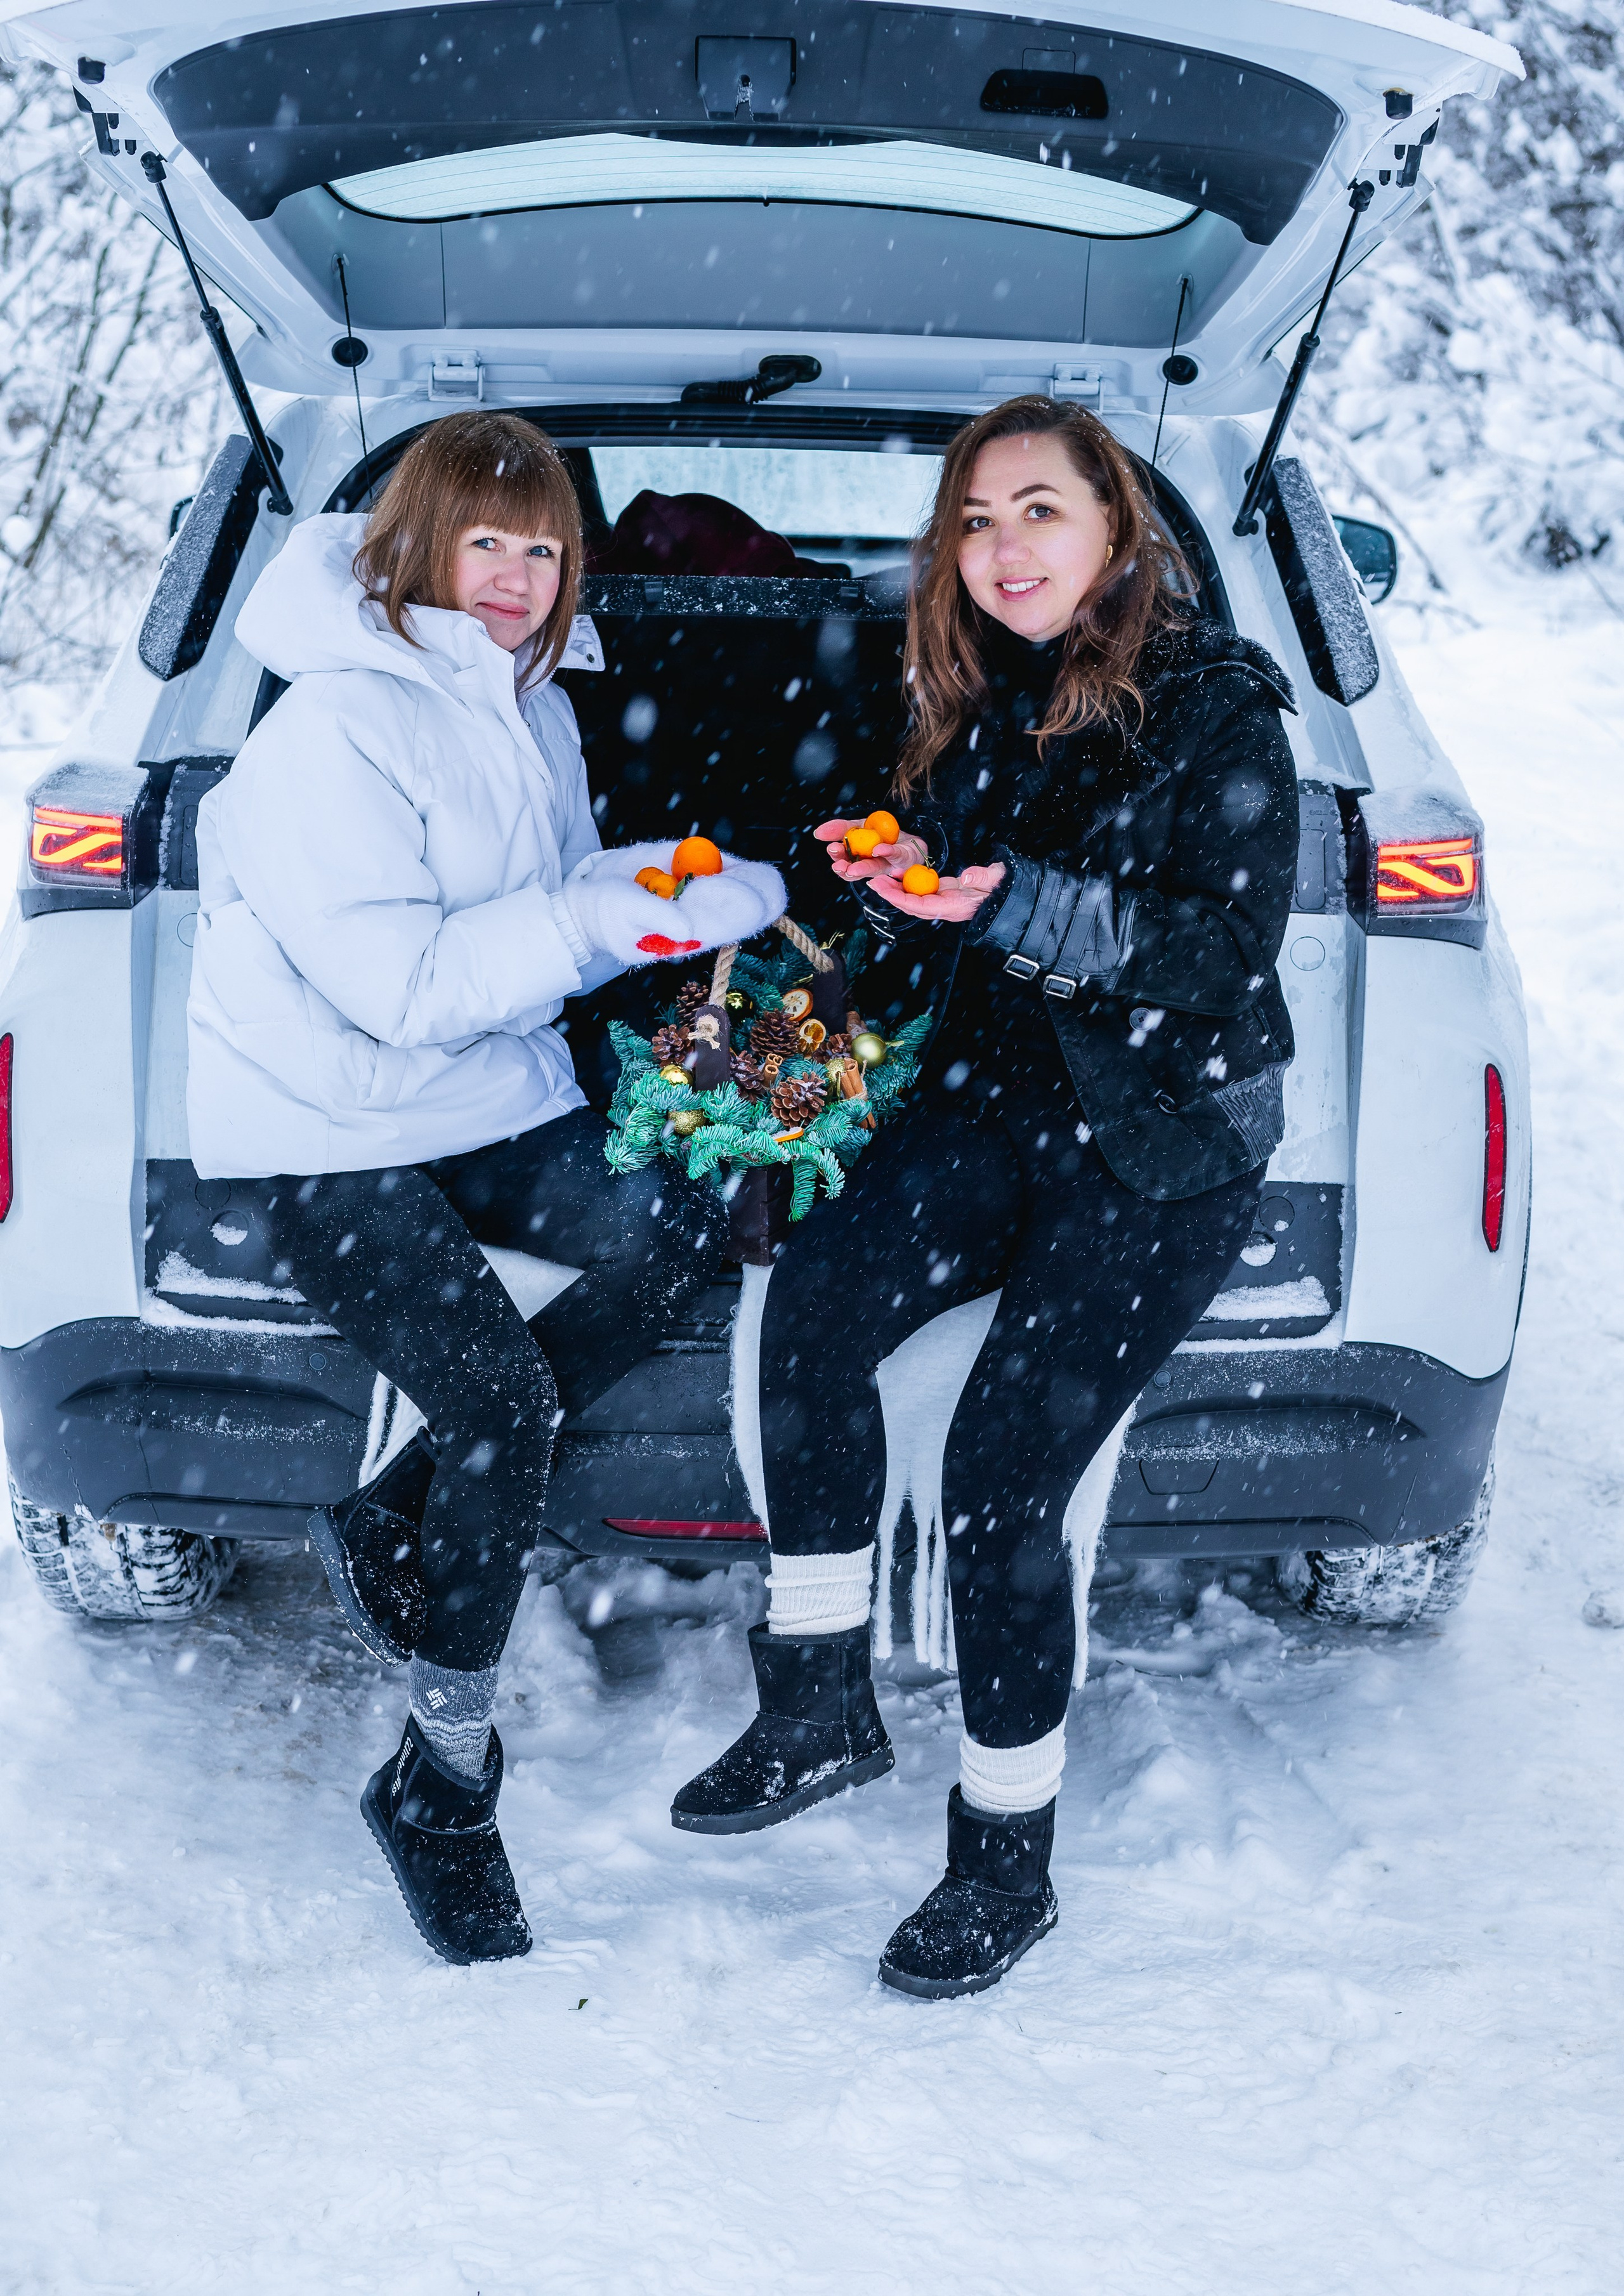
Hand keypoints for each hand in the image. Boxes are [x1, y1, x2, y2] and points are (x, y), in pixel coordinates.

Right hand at [814, 818, 930, 884]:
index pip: (843, 859)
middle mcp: (871, 864)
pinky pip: (894, 854)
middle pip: (855, 869)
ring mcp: (887, 863)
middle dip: (845, 868)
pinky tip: (878, 850)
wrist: (912, 842)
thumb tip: (818, 833)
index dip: (836, 856)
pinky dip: (886, 851)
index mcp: (858, 856)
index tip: (831, 848)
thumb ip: (840, 829)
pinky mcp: (903, 858)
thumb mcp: (859, 826)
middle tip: (839, 864)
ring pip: (872, 869)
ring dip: (861, 869)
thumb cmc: (883, 835)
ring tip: (852, 869)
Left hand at [864, 860, 1006, 924]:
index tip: (886, 891)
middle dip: (891, 895)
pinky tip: (897, 872)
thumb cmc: (1001, 888)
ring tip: (878, 877)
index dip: (903, 899)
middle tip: (873, 881)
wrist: (1005, 892)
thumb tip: (966, 877)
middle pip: (912, 906)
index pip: (924, 906)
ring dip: (895, 890)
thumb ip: (981, 877)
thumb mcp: (996, 879)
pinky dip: (907, 883)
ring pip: (913, 899)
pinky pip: (920, 891)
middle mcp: (945, 908)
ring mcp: (942, 901)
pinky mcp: (942, 893)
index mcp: (955, 907)